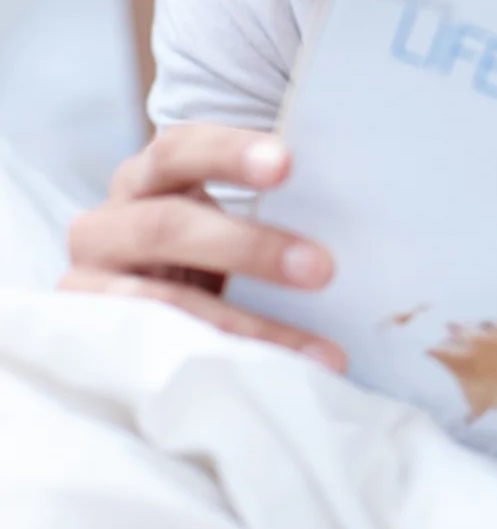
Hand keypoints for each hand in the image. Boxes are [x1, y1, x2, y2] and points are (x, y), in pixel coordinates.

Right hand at [62, 124, 345, 369]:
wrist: (139, 301)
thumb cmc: (206, 245)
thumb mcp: (221, 213)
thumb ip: (271, 202)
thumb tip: (373, 203)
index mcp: (148, 176)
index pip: (182, 149)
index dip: (229, 154)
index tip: (288, 164)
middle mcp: (109, 224)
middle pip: (169, 225)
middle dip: (249, 248)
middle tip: (323, 269)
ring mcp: (92, 284)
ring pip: (161, 303)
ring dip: (246, 325)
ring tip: (320, 351)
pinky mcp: (94, 338)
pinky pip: (155, 354)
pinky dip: (216, 363)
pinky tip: (270, 379)